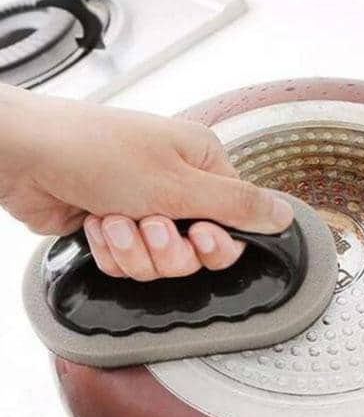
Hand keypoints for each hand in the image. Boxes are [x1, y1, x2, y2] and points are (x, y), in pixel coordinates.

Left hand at [0, 85, 293, 279]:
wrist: (26, 158)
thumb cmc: (98, 153)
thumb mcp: (180, 184)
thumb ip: (238, 206)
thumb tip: (284, 214)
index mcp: (202, 167)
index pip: (233, 225)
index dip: (216, 244)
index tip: (199, 236)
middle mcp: (177, 188)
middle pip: (196, 252)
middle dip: (168, 248)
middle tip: (150, 223)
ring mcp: (146, 209)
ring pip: (161, 263)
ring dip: (135, 248)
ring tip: (115, 217)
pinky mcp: (119, 229)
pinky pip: (131, 264)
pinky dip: (112, 249)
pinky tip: (98, 222)